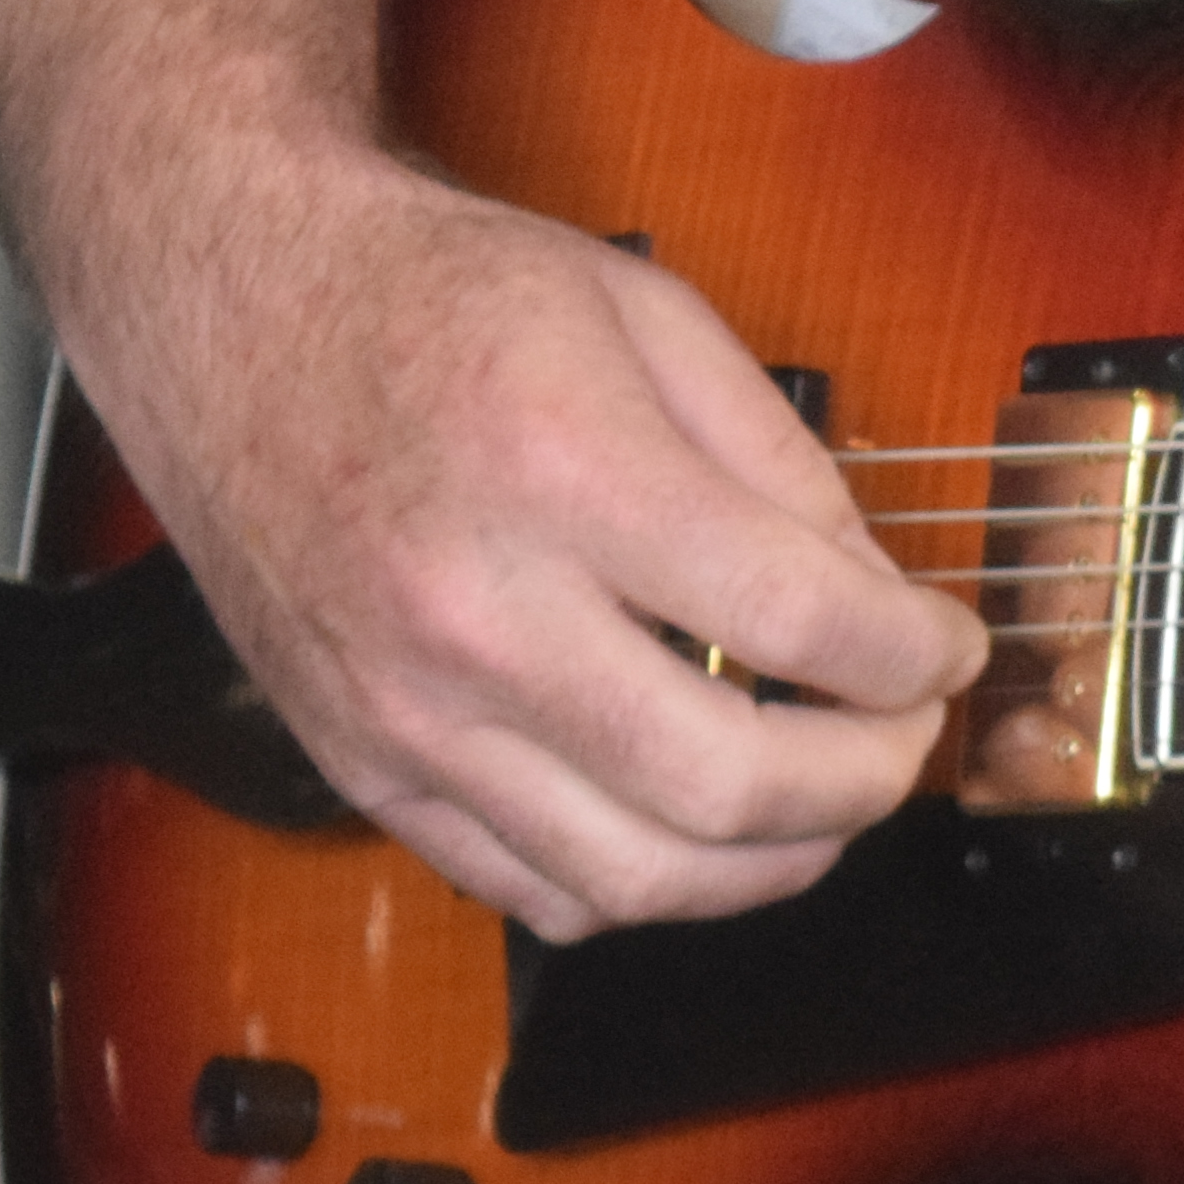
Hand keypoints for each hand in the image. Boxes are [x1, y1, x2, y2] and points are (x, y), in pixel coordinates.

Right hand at [74, 137, 988, 937]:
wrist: (234, 306)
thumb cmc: (439, 294)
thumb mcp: (647, 312)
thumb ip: (778, 462)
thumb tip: (875, 602)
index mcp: (565, 470)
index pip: (797, 620)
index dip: (914, 655)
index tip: (949, 647)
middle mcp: (476, 611)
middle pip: (724, 785)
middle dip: (864, 783)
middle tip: (903, 739)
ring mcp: (405, 710)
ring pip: (631, 878)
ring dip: (769, 862)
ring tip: (823, 802)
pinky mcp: (359, 764)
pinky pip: (525, 889)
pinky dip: (638, 886)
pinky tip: (691, 827)